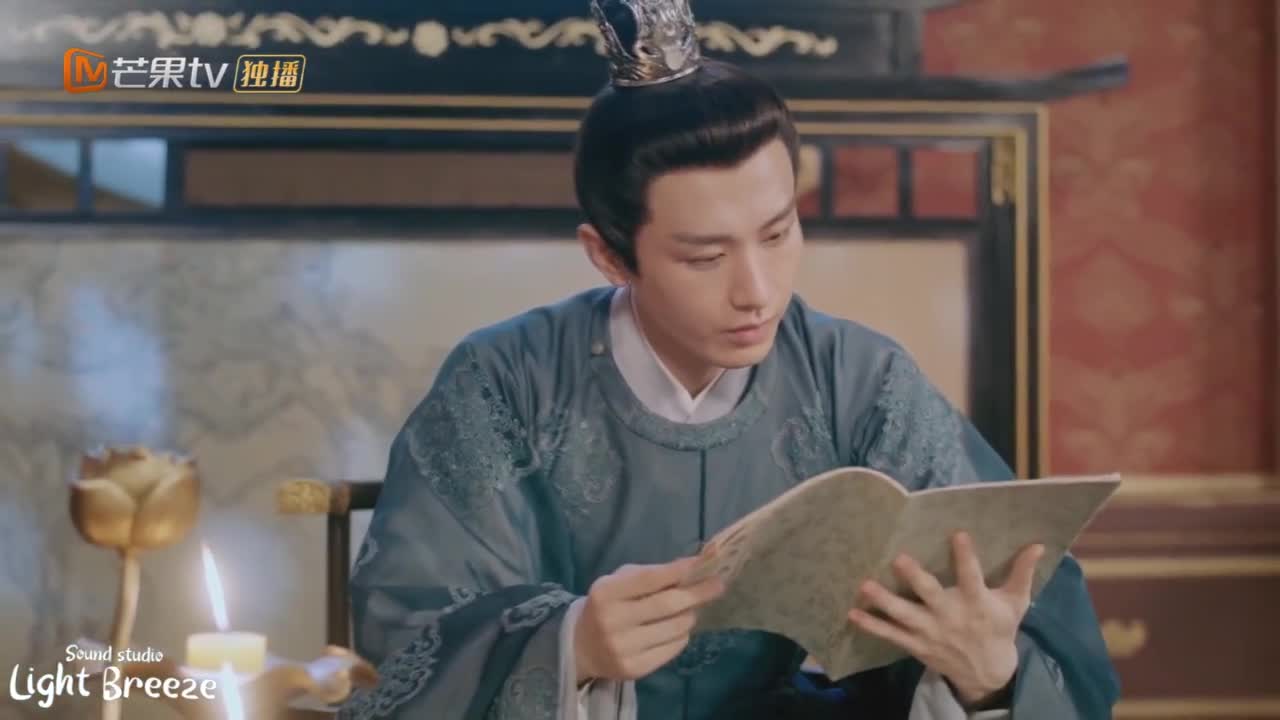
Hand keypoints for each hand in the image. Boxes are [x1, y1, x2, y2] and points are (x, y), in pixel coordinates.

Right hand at [574, 557, 725, 684]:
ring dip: (690, 615)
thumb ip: (649, 575)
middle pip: (667, 605)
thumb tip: (692, 568)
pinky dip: (682, 635)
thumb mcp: (618, 583)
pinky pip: (672, 649)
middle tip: (718, 585)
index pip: (650, 579)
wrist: (581, 648)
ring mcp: (623, 649)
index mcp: (606, 593)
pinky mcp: (635, 670)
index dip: (679, 570)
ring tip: (692, 609)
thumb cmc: (607, 606)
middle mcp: (613, 621)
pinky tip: (678, 629)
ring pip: (675, 629)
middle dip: (697, 593)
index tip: (704, 563)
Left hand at [846, 532, 1043, 707]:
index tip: (958, 533)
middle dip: (915, 578)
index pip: (972, 577)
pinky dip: (872, 626)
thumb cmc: (999, 629)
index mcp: (977, 603)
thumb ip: (1022, 573)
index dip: (965, 557)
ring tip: (865, 587)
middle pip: (931, 595)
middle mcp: (951, 616)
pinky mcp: (916, 645)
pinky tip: (853, 614)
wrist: (987, 674)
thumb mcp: (1016, 603)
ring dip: (884, 602)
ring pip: (904, 616)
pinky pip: (891, 635)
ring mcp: (931, 632)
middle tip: (898, 558)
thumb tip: (1038, 544)